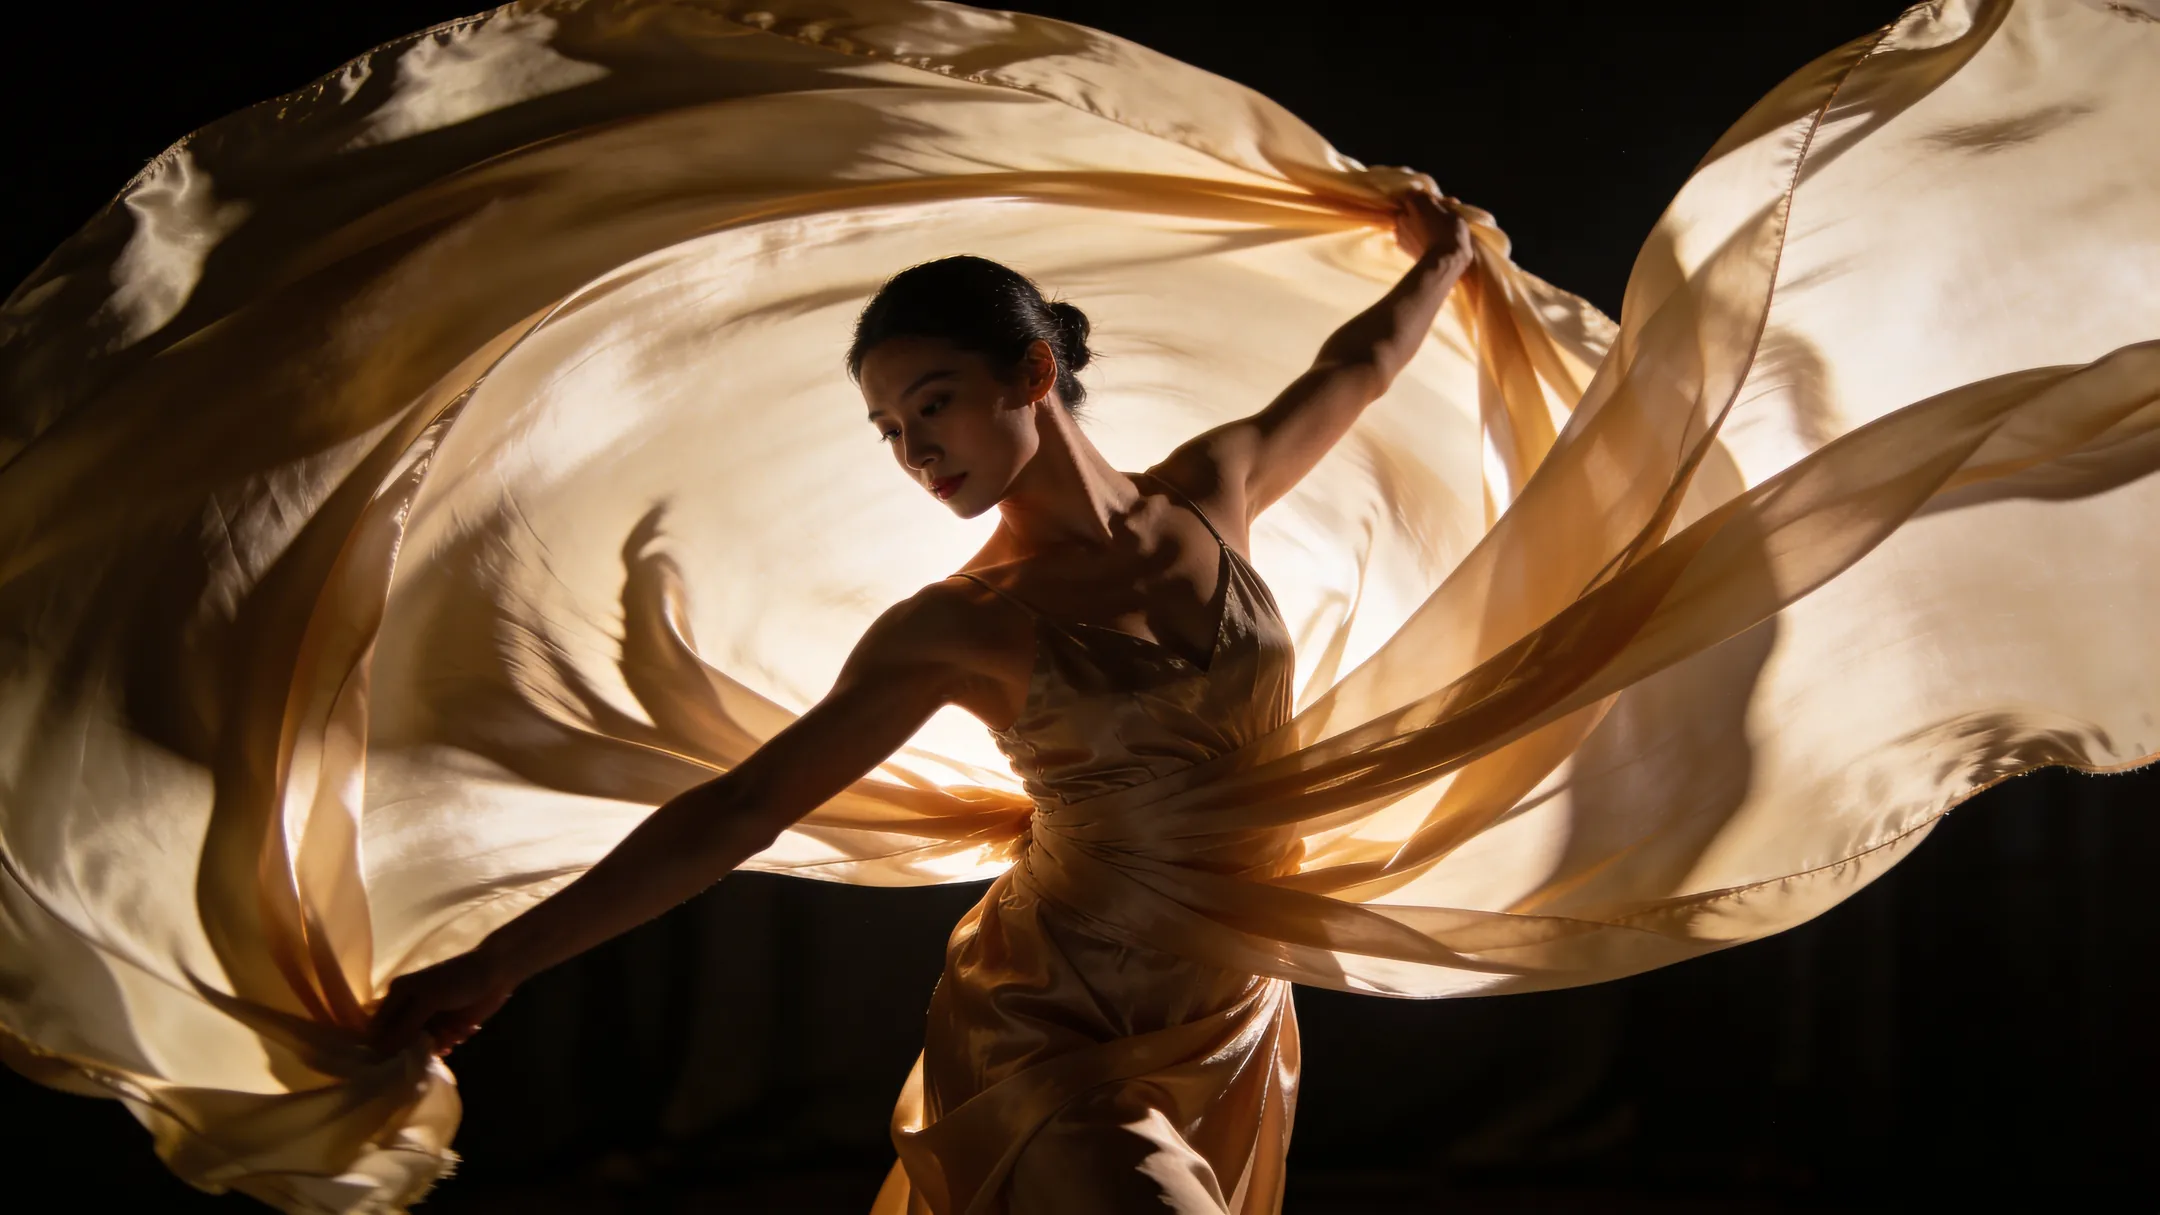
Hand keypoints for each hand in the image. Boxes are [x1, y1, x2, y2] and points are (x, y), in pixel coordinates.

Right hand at [368, 947, 516, 1056]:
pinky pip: (439, 1045)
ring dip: (437, 1043)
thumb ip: (405, 1025)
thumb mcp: (429, 999)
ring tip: (452, 1032)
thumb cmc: (458, 979)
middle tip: (432, 1041)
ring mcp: (427, 1019)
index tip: (387, 1062)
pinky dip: (450, 1041)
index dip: (382, 1044)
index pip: (379, 1026)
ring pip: (420, 1045)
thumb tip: (381, 1050)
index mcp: (397, 994)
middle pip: (399, 1040)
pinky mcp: (446, 1028)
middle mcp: (408, 1008)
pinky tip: (463, 1031)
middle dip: (414, 1045)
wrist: (496, 974)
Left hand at [1392, 183, 1472, 270]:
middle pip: (1407, 208)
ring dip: (1411, 224)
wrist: (1443, 262)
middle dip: (1416, 211)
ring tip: (1425, 232)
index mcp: (1417, 202)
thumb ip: (1443, 206)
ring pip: (1403, 222)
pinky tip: (1421, 242)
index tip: (1432, 203)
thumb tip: (1443, 201)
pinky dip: (1410, 236)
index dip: (1422, 198)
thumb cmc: (1452, 234)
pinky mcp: (1399, 245)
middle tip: (1430, 218)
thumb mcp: (1454, 214)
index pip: (1413, 193)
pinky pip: (1404, 236)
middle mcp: (1404, 214)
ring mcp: (1399, 230)